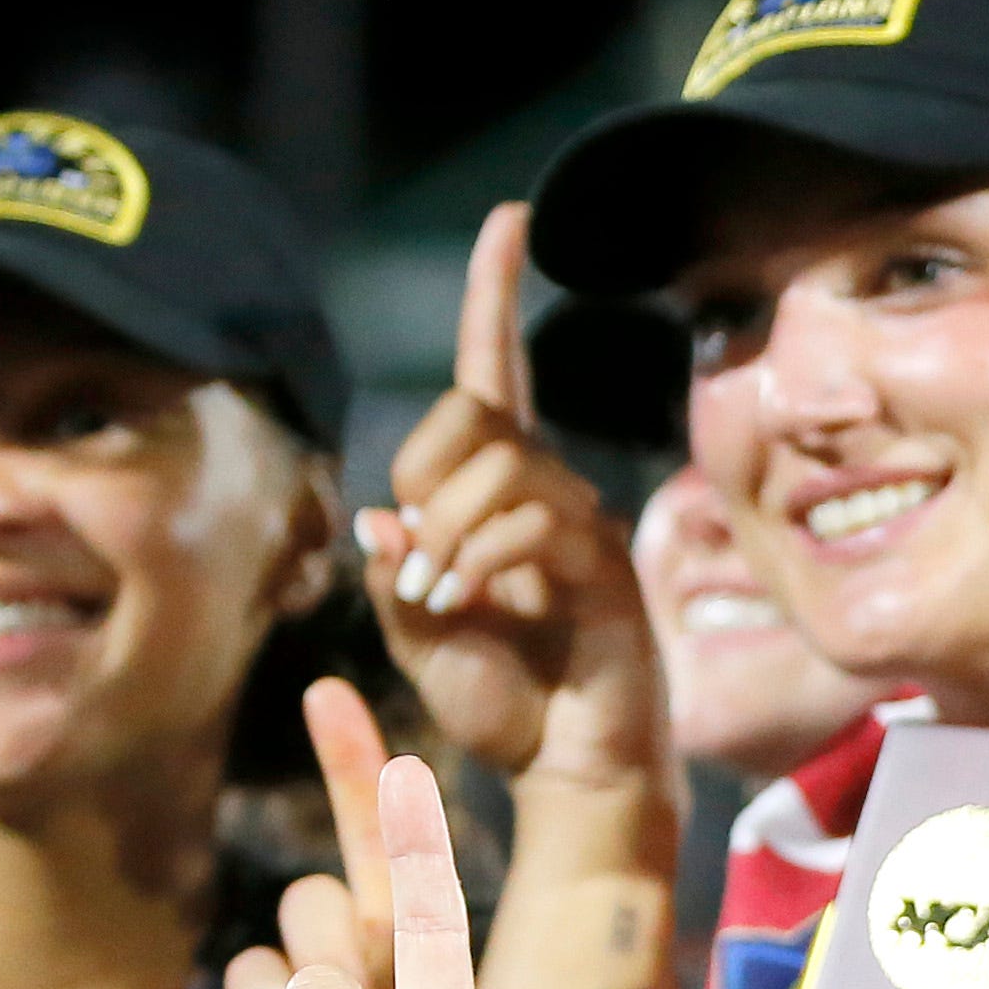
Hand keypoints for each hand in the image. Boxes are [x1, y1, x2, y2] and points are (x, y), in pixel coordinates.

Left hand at [356, 205, 665, 794]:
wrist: (565, 769)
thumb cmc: (500, 700)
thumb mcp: (415, 633)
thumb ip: (393, 569)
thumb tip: (384, 515)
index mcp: (499, 494)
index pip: (493, 374)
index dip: (494, 295)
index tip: (509, 220)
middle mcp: (549, 493)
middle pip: (475, 417)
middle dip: (425, 480)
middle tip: (417, 564)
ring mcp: (582, 528)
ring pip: (501, 470)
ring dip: (449, 532)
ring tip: (443, 595)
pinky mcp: (604, 571)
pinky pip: (533, 524)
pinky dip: (482, 559)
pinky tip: (472, 600)